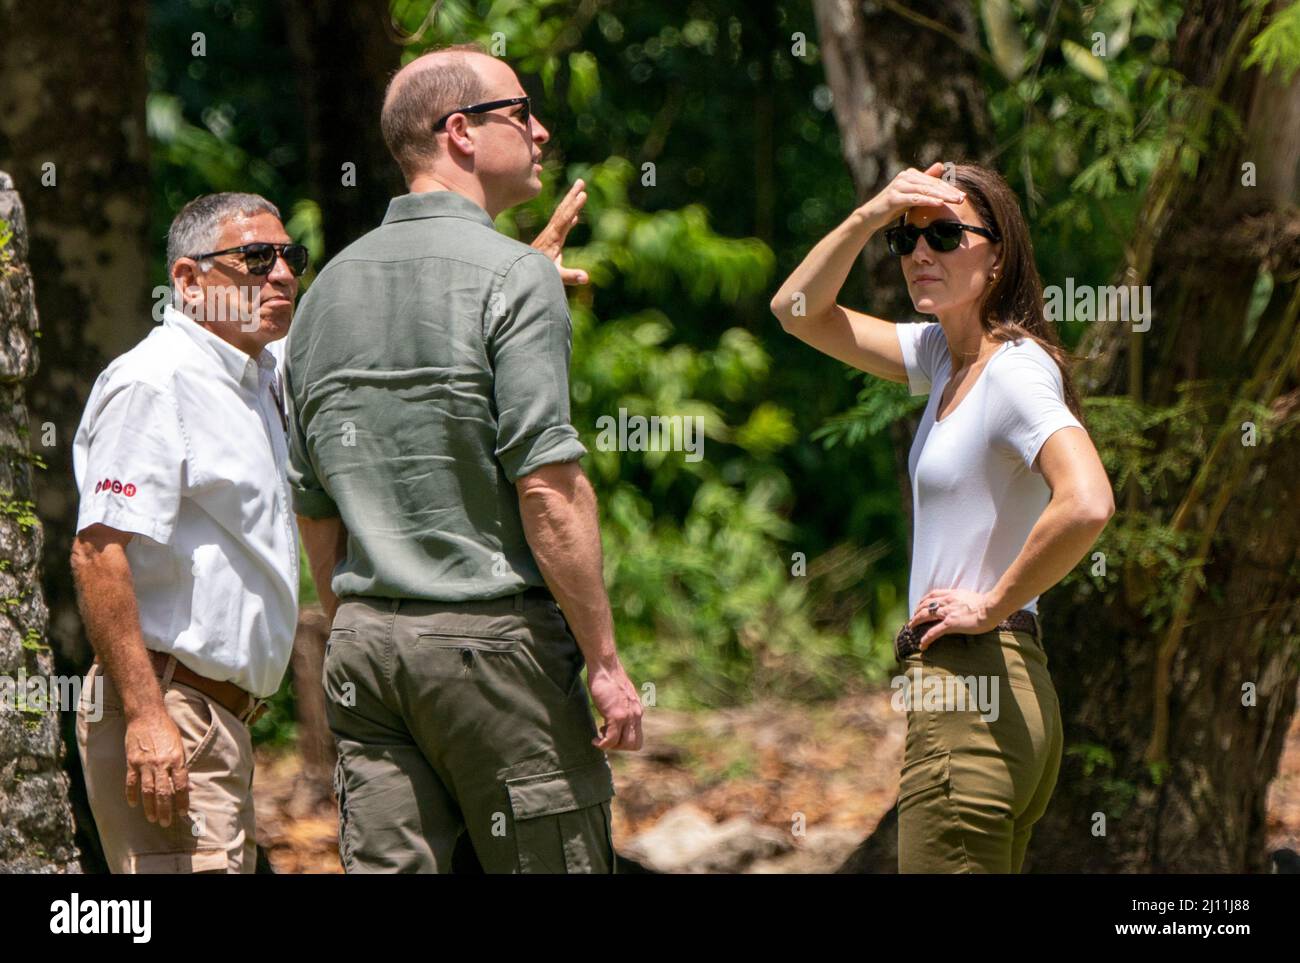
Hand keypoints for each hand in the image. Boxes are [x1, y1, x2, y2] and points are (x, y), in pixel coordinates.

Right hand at [124, 708, 189, 826]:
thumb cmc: (166, 730)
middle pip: (164, 792)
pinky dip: (131, 794)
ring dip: (150, 807)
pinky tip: (133, 804)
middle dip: (166, 809)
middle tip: (166, 823)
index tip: (182, 813)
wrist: (146, 715)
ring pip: (148, 791)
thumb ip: (181, 765)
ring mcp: (146, 763)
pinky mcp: (132, 762)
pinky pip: (131, 782)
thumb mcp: (179, 745)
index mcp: (177, 759)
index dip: (182, 801)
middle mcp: (162, 763)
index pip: (181, 785)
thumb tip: (188, 785)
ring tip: (152, 818)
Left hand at [530, 178, 588, 285]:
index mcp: (553, 239)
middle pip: (563, 210)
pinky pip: (561, 223)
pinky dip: (568, 217)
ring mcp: (549, 235)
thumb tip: (586, 278)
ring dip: (570, 201)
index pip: (565, 219)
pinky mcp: (548, 239)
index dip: (574, 207)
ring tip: (578, 189)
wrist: (520, 274)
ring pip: (561, 214)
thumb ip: (570, 276)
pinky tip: (575, 216)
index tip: (583, 194)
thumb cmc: (538, 275)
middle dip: (572, 196)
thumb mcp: (556, 276)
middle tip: (581, 181)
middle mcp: (550, 233)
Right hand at [586, 660, 642, 751]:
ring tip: (600, 737)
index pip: (638, 737)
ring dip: (611, 746)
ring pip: (624, 745)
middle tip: (606, 738)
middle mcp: (636, 715)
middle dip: (619, 747)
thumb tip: (615, 715)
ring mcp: (627, 716)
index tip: (612, 735)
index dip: (625, 742)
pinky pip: (611, 739)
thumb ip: (622, 707)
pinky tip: (594, 740)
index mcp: (637, 711)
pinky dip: (602, 744)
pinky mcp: (616, 715)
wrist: (605, 666)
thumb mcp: (620, 696)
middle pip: (635, 745)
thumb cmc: (608, 678)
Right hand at [856, 162, 965, 232]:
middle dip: (949, 192)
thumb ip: (925, 180)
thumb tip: (941, 165)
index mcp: (910, 174)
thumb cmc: (892, 205)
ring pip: (925, 191)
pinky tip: (939, 203)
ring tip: (956, 201)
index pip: (934, 181)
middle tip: (963, 198)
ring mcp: (899, 186)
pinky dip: (928, 201)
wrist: (871, 215)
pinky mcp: (894, 198)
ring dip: (942, 196)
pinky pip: (915, 199)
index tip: (962, 195)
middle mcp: (905, 177)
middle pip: (932, 185)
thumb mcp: (911, 193)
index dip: (949, 188)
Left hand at [907, 589, 1000, 651]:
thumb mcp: (970, 597)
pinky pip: (934, 632)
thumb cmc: (987, 603)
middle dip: (916, 611)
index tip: (919, 605)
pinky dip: (926, 638)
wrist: (992, 607)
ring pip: (925, 616)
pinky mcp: (950, 624)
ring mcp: (947, 613)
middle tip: (912, 619)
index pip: (932, 595)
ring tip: (910, 628)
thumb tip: (962, 604)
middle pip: (924, 604)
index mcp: (951, 594)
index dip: (923, 600)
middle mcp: (946, 601)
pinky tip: (922, 645)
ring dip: (915, 621)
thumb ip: (962, 600)